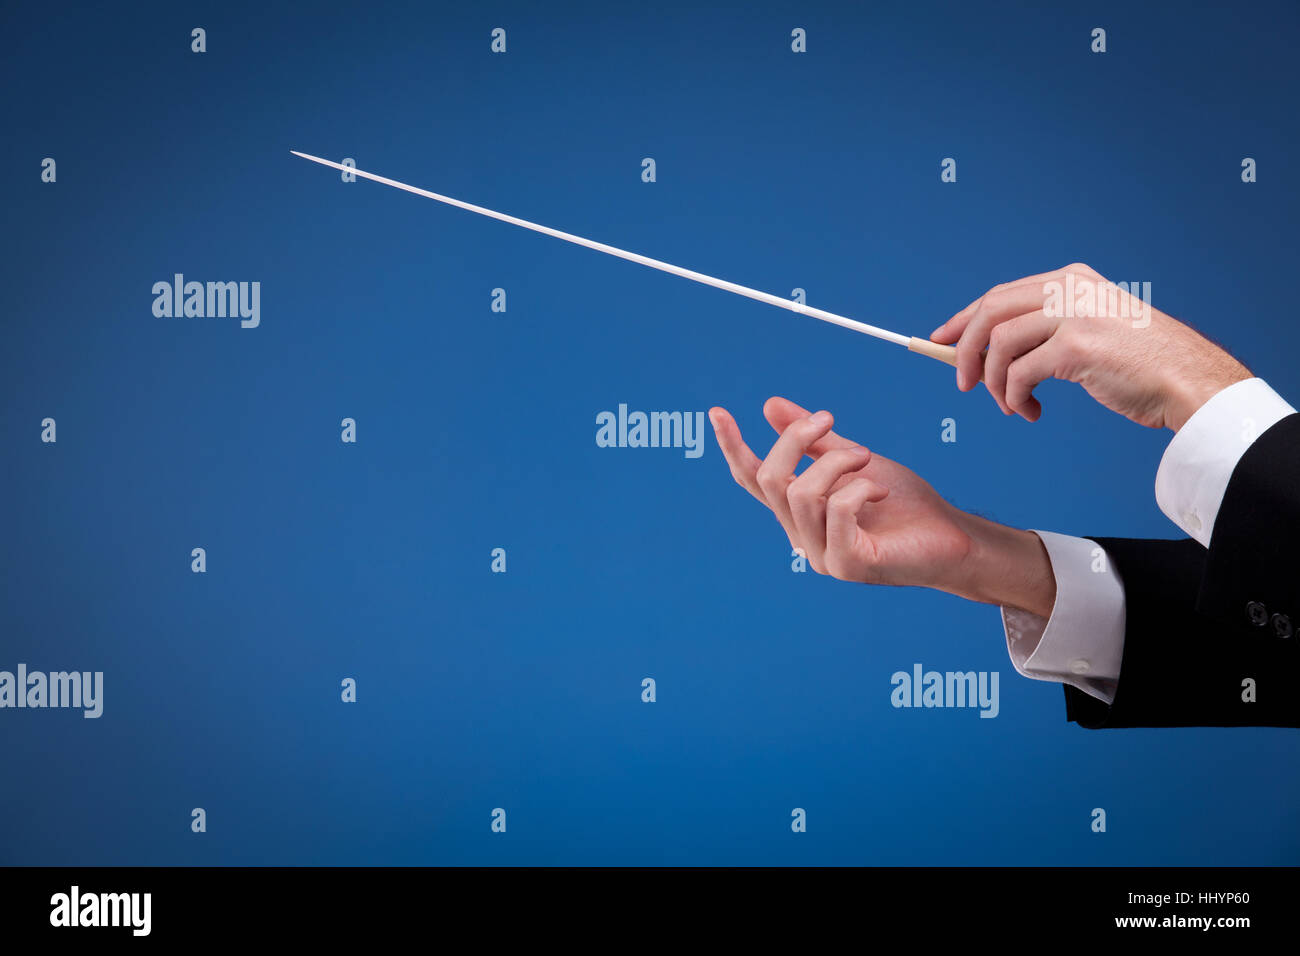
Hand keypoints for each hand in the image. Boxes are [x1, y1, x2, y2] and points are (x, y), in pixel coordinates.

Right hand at [709, 397, 1055, 615]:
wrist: (951, 537)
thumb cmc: (906, 504)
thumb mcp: (854, 460)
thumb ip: (815, 441)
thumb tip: (770, 406)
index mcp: (799, 513)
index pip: (753, 480)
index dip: (733, 447)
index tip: (717, 411)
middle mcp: (801, 536)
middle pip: (770, 479)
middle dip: (796, 439)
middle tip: (829, 419)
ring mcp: (821, 555)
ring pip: (800, 493)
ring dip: (837, 462)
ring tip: (867, 458)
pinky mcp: (847, 565)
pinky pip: (835, 511)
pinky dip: (858, 489)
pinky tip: (879, 492)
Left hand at [930, 263, 1250, 429]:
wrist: (1188, 381)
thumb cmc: (1141, 365)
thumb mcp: (1092, 329)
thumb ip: (1047, 329)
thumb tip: (985, 353)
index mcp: (1071, 280)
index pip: (1000, 295)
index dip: (964, 320)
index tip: (938, 341)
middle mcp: (1070, 289)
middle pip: (990, 313)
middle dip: (964, 350)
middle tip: (962, 384)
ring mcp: (1074, 315)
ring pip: (999, 346)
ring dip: (994, 384)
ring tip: (1010, 406)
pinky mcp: (1077, 347)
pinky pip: (1019, 375)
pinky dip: (1014, 398)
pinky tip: (1028, 411)